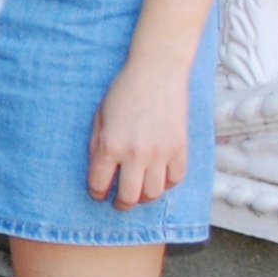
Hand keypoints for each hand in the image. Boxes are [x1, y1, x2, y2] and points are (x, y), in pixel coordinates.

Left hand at [86, 59, 188, 208]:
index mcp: (110, 146)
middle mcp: (135, 154)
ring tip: (139, 192)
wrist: (157, 73)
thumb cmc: (124, 92)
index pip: (100, 185)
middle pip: (129, 197)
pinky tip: (159, 178)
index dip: (97, 193)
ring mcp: (161, 153)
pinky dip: (167, 184)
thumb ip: (97, 147)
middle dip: (121, 204)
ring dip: (144, 197)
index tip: (100, 193)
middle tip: (120, 202)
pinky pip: (175, 180)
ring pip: (154, 194)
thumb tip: (100, 173)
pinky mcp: (180, 149)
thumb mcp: (100, 117)